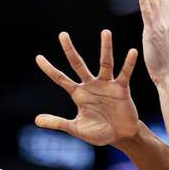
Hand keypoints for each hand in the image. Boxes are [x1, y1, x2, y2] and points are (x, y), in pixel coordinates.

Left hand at [35, 30, 140, 145]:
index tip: (38, 58)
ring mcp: (106, 85)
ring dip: (106, 48)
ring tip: (106, 32)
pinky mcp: (121, 89)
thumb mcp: (75, 128)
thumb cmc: (99, 132)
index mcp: (79, 94)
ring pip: (105, 63)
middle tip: (62, 34)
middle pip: (78, 64)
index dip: (49, 69)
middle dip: (70, 50)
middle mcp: (91, 85)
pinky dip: (128, 63)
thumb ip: (57, 123)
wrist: (120, 137)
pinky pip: (124, 74)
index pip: (60, 78)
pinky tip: (132, 52)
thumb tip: (36, 120)